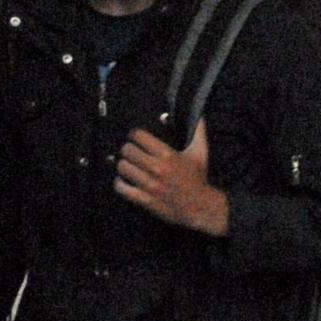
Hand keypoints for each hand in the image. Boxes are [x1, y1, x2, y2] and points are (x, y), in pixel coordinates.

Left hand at [114, 122, 229, 236]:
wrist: (199, 206)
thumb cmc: (198, 178)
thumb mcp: (200, 152)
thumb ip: (199, 131)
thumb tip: (200, 115)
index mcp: (167, 154)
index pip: (139, 136)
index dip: (134, 135)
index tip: (135, 137)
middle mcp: (157, 168)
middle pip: (127, 150)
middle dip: (127, 149)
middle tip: (131, 152)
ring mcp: (150, 184)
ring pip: (123, 167)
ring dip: (123, 165)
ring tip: (128, 165)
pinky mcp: (145, 199)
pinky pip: (121, 188)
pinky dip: (119, 183)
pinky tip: (124, 181)